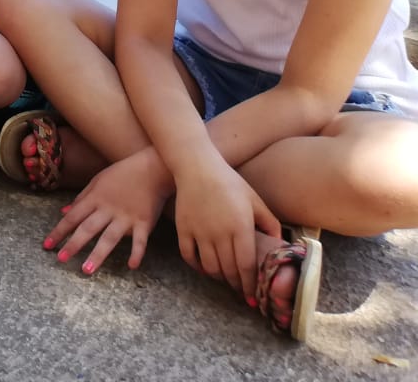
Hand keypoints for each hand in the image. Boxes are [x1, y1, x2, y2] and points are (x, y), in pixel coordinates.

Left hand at [45, 148, 172, 274]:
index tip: (47, 245)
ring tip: (87, 270)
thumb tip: (63, 212)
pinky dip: (137, 253)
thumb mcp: (97, 180)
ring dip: (98, 254)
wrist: (153, 169)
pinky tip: (131, 266)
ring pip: (109, 238)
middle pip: (87, 229)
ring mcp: (126, 217)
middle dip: (73, 245)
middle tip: (61, 259)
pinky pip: (140, 241)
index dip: (59, 231)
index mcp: (95, 198)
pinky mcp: (145, 223)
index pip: (72, 217)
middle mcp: (108, 209)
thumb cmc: (123, 174)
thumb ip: (81, 198)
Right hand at [172, 159, 281, 295]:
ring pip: (210, 267)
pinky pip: (189, 256)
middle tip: (242, 292)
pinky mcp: (183, 228)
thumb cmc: (230, 183)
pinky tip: (205, 269)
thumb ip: (270, 223)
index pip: (246, 266)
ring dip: (219, 278)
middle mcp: (220, 233)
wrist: (198, 167)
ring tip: (226, 280)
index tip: (254, 296)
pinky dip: (197, 267)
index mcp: (241, 227)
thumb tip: (279, 243)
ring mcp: (200, 232)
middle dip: (237, 285)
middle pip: (229, 270)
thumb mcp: (255, 200)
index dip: (251, 284)